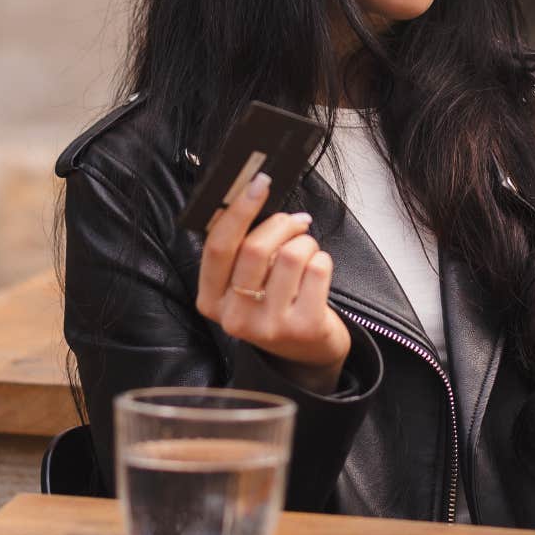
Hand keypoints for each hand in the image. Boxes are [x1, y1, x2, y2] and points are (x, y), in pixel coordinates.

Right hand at [195, 172, 349, 393]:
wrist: (306, 352)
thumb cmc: (274, 305)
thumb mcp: (244, 283)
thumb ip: (241, 248)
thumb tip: (255, 193)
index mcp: (211, 301)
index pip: (217, 247)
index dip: (238, 210)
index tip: (258, 183)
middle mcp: (235, 318)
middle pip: (255, 248)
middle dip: (281, 224)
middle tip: (296, 222)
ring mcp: (269, 327)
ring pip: (291, 255)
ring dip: (306, 244)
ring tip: (307, 254)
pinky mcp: (304, 328)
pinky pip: (318, 269)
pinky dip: (323, 260)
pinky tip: (318, 274)